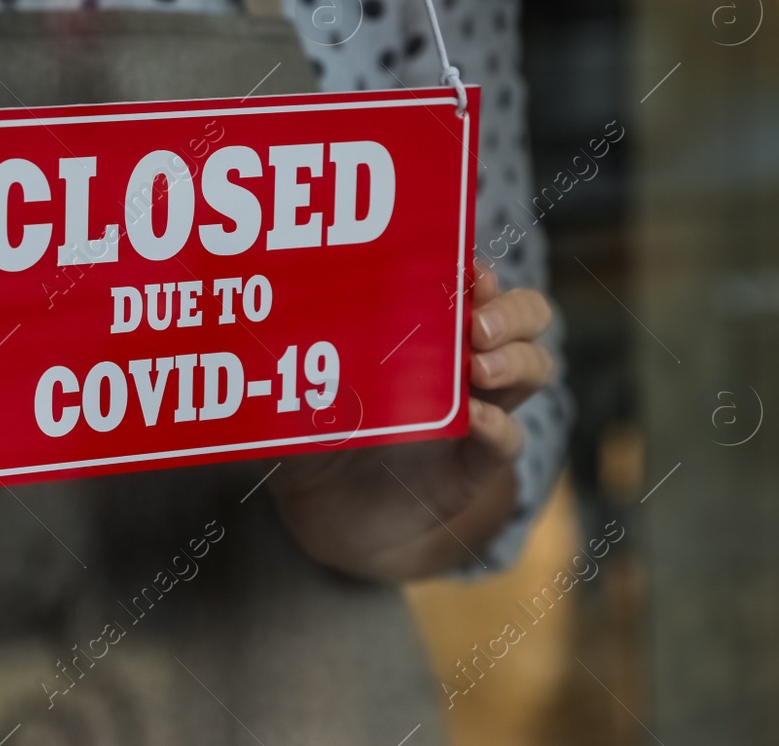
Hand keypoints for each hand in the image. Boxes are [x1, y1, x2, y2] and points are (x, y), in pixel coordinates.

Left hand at [268, 260, 553, 581]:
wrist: (323, 508)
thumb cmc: (313, 426)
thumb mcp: (294, 381)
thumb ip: (284, 353)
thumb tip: (245, 318)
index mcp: (427, 326)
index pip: (474, 281)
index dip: (478, 270)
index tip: (465, 270)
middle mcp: (463, 360)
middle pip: (526, 316)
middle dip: (512, 310)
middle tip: (477, 321)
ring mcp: (477, 410)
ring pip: (533, 369)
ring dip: (515, 360)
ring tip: (476, 367)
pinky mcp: (473, 465)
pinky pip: (508, 442)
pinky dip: (499, 428)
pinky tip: (473, 420)